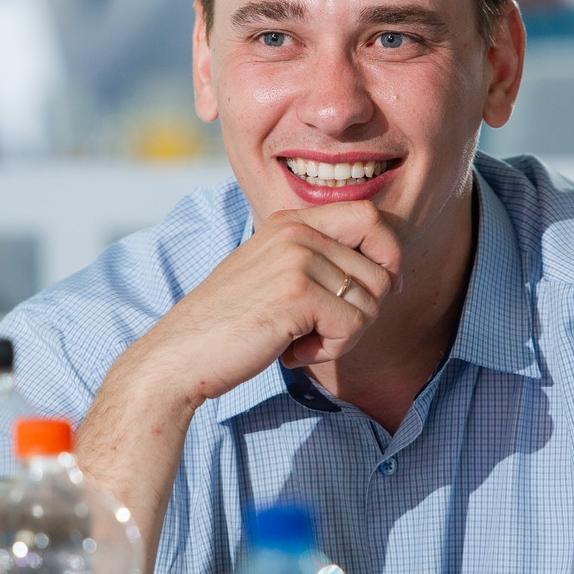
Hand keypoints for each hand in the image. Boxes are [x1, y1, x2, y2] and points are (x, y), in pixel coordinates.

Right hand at [126, 200, 402, 410]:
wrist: (180, 356)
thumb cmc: (232, 327)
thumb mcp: (276, 277)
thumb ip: (320, 264)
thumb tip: (393, 274)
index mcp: (291, 222)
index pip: (372, 218)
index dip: (388, 257)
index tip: (373, 293)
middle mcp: (297, 231)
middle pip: (381, 268)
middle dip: (364, 311)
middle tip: (322, 330)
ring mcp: (297, 258)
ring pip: (371, 303)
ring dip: (343, 336)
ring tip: (298, 340)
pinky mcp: (298, 293)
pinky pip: (353, 327)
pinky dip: (329, 351)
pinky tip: (292, 352)